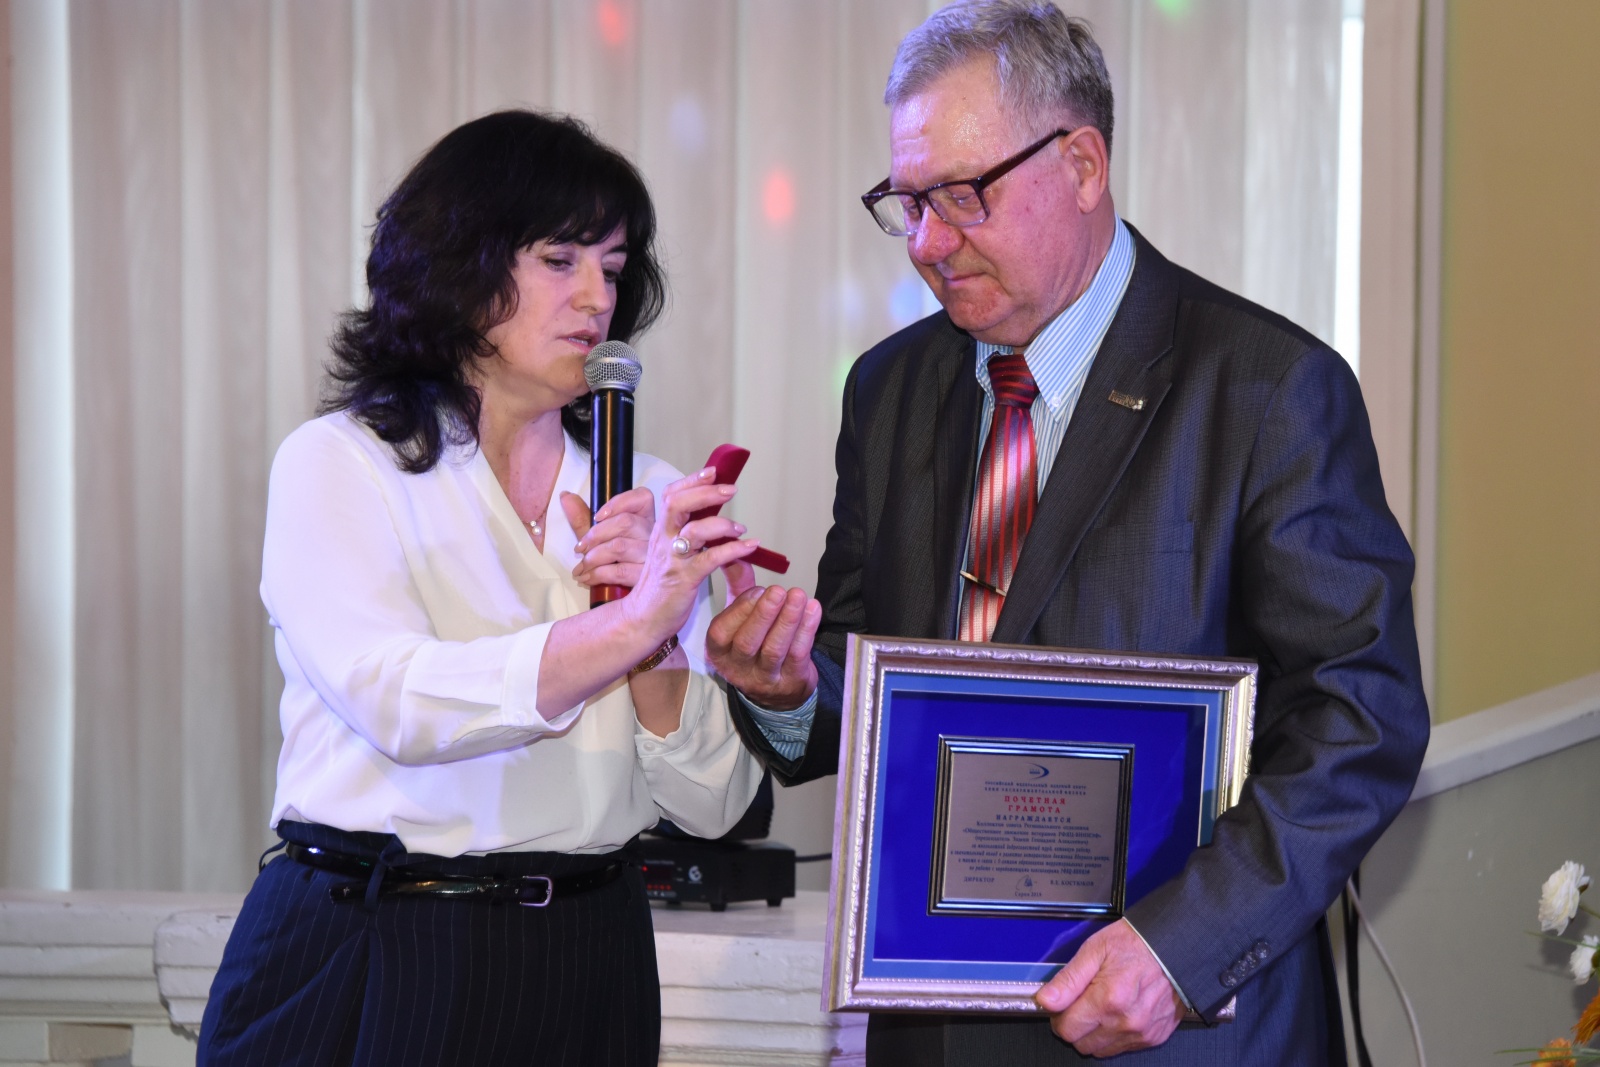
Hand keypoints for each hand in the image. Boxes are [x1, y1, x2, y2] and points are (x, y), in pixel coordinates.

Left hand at [562, 487, 652, 588]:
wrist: (636, 598)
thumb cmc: (618, 564)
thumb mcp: (600, 539)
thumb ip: (583, 517)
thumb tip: (564, 496)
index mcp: (647, 519)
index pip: (643, 498)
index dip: (619, 503)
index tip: (597, 516)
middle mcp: (655, 535)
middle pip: (625, 522)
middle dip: (595, 535)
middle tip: (579, 549)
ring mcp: (654, 557)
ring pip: (620, 547)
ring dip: (593, 557)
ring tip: (580, 568)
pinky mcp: (647, 578)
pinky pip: (620, 571)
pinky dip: (597, 574)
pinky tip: (586, 578)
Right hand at [618, 468, 758, 643]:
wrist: (643, 618)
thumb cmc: (660, 586)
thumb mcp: (669, 553)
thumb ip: (685, 532)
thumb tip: (710, 515)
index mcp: (661, 531)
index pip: (671, 495)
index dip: (691, 480)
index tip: (713, 471)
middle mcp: (664, 541)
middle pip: (678, 504)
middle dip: (706, 493)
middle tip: (731, 490)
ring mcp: (672, 559)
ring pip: (694, 530)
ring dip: (722, 524)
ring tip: (740, 527)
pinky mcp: (683, 579)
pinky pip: (710, 559)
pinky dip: (733, 550)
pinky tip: (749, 547)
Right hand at [705, 584, 820, 709]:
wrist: (778, 690)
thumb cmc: (756, 644)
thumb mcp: (741, 617)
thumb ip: (739, 586)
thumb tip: (738, 553)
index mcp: (718, 651)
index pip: (720, 633)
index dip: (739, 611)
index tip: (758, 590)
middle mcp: (737, 668)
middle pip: (747, 642)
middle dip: (764, 614)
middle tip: (778, 591)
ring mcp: (764, 678)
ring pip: (774, 649)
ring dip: (788, 621)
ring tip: (798, 596)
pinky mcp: (790, 681)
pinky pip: (798, 655)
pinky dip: (806, 630)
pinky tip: (813, 610)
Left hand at [1033, 919, 1184, 1057]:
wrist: (1174, 946)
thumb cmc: (1136, 944)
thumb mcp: (1095, 950)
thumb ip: (1068, 979)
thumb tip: (1046, 1000)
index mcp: (1108, 999)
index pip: (1067, 1029)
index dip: (1058, 1016)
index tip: (1061, 1005)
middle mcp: (1126, 1021)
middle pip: (1082, 1044)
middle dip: (1075, 1026)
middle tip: (1081, 1002)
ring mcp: (1142, 1032)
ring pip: (1101, 1050)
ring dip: (1095, 1033)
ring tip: (1101, 1005)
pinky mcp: (1154, 1036)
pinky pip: (1123, 1047)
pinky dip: (1115, 1035)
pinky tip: (1119, 1012)